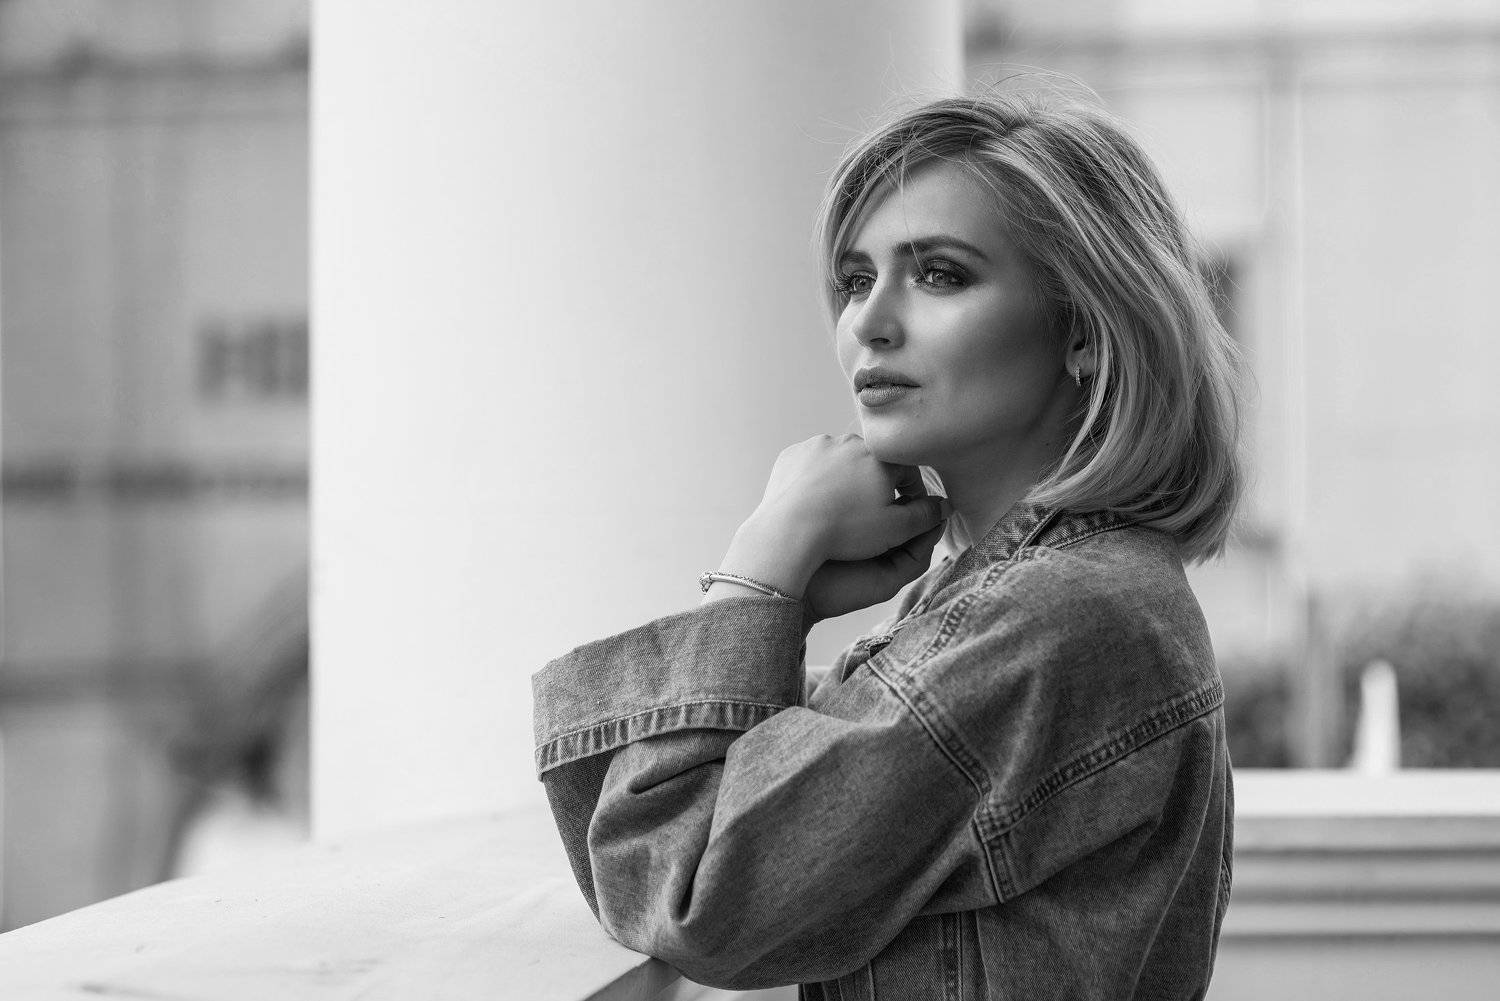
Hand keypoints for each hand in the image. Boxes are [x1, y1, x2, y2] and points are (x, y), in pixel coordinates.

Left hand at [715, 434, 949, 620]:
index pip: (907, 470)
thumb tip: (946, 505)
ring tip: (841, 508)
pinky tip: (815, 502)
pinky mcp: (792, 455)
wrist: (788, 531)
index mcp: (880, 458)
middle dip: (877, 484)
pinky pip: (811, 464)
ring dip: (846, 479)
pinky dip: (816, 479)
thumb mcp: (895, 530)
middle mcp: (850, 442)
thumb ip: (925, 516)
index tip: (907, 510)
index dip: (911, 492)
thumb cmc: (845, 532)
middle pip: (873, 463)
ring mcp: (818, 445)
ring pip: (841, 461)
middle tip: (872, 512)